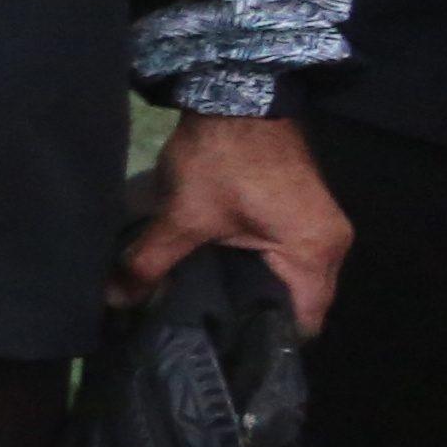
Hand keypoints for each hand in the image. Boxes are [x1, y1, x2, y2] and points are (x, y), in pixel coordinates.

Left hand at [126, 110, 349, 331]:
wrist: (238, 92)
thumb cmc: (221, 159)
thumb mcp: (181, 216)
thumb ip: (149, 264)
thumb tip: (115, 300)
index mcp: (315, 254)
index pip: (302, 323)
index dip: (263, 342)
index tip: (225, 354)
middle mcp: (331, 247)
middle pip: (300, 305)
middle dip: (256, 321)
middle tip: (212, 340)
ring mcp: (322, 227)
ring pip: (293, 281)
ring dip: (258, 295)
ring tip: (214, 317)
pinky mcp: (304, 212)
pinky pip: (288, 258)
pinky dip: (261, 271)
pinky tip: (224, 282)